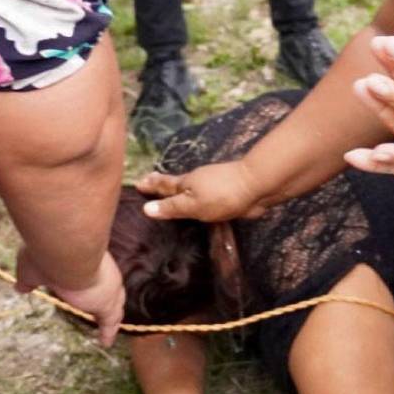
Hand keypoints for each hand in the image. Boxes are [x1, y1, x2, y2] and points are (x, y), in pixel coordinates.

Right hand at [17, 248, 123, 346]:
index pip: (93, 276)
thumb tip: (19, 287)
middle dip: (108, 299)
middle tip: (104, 311)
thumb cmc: (47, 256)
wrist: (65, 251)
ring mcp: (108, 288)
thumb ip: (29, 280)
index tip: (88, 291)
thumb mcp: (32, 269)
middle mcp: (101, 274)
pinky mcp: (108, 303)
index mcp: (86, 263)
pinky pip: (110, 321)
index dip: (91, 285)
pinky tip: (106, 342)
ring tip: (110, 327)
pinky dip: (108, 331)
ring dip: (111, 315)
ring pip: (115, 304)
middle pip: (109, 289)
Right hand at [136, 160, 267, 222]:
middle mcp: (197, 183)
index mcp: (186, 183)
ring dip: (181, 195)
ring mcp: (213, 188)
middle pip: (177, 186)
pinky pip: (207, 200)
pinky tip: (199, 211)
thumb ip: (172, 207)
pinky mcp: (227, 196)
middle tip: (150, 186)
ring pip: (192, 192)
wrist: (257, 186)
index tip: (137, 183)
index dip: (151, 185)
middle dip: (163, 187)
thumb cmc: (222, 195)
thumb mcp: (193, 204)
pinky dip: (198, 203)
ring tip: (171, 201)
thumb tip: (146, 209)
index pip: (163, 185)